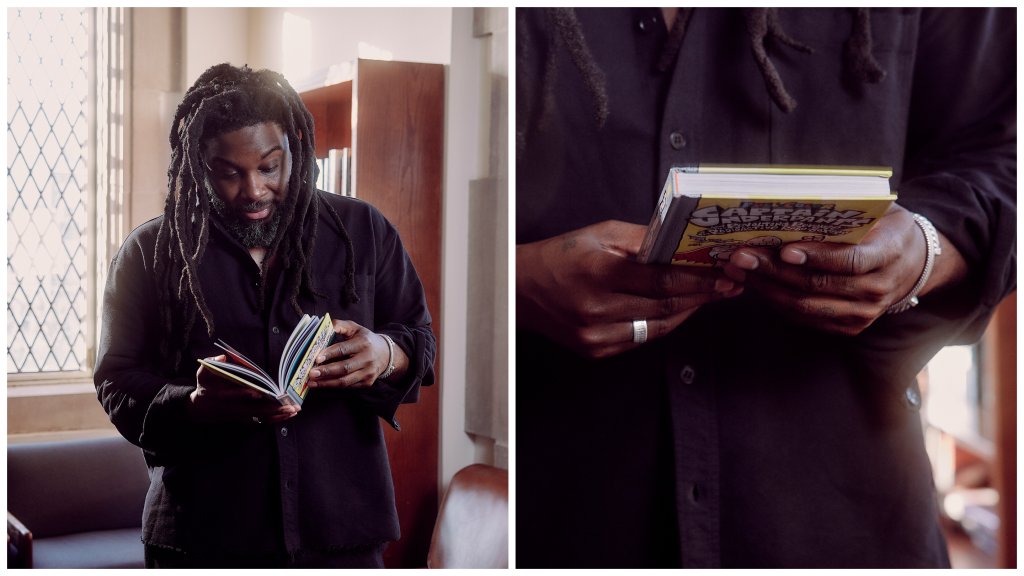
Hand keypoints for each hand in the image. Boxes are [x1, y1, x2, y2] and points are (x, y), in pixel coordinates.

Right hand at [189, 355, 299, 423]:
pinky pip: (261, 421)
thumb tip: (222, 357)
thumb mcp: (202, 373)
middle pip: (254, 410)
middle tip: (289, 406)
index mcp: (221, 395)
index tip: (258, 393)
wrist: (199, 409)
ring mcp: (239, 415)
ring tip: (294, 411)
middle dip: (272, 408)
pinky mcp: (244, 419)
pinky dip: (275, 419)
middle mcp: (232, 407)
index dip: (245, 395)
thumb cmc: (205, 386)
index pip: (234, 395)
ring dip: (278, 415)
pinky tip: (288, 415)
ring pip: (260, 417)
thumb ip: (211, 364)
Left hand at [307, 320, 406, 388]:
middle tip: (310, 373)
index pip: (344, 350)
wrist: (386, 354)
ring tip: (312, 383)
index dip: (329, 354)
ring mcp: (368, 373)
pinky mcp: (367, 383)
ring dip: (327, 383)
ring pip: (345, 381)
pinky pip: (348, 386)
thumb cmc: (365, 339)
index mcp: (363, 343)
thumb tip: (326, 326)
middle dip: (326, 371)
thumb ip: (341, 325)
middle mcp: (367, 359)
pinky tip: (322, 384)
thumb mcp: (355, 328)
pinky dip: (333, 386)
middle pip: (344, 368)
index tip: (316, 358)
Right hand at [517, 220, 741, 357]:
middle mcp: (597, 308)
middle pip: (666, 305)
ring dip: (689, 311)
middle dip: (702, 295)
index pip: (663, 280)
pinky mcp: (595, 350)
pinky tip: (678, 310)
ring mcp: (595, 334)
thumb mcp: (600, 235)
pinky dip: (663, 323)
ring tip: (710, 297)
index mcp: (599, 272)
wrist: (520, 290)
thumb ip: (643, 240)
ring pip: (659, 326)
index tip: (724, 274)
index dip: (699, 279)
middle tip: (728, 285)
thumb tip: (684, 244)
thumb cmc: (560, 256)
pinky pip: (641, 338)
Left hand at [722, 204, 963, 335]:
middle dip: (774, 271)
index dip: (817, 257)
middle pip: (818, 285)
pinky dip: (777, 301)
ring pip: (806, 305)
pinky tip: (757, 284)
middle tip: (742, 257)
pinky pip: (805, 317)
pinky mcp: (849, 327)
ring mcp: (863, 313)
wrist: (914, 264)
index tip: (784, 250)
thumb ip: (846, 210)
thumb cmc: (886, 228)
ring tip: (740, 270)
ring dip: (768, 288)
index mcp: (889, 255)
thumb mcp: (878, 210)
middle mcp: (878, 290)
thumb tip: (795, 199)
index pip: (850, 261)